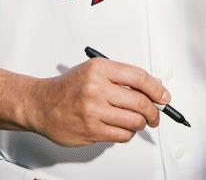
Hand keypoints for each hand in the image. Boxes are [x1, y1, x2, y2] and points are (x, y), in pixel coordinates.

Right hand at [25, 58, 169, 146]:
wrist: (41, 104)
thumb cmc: (68, 87)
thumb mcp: (94, 71)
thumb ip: (123, 77)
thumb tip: (154, 86)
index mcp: (99, 69)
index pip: (139, 77)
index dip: (156, 88)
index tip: (163, 96)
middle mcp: (96, 89)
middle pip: (140, 102)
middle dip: (154, 111)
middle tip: (155, 115)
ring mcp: (93, 111)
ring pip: (134, 121)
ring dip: (141, 123)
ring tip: (137, 121)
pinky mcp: (91, 131)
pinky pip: (122, 135)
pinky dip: (127, 133)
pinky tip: (122, 128)